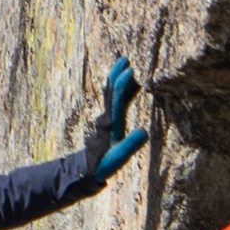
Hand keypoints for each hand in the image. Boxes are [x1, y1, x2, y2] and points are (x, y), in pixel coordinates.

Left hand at [81, 53, 145, 184]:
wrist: (85, 171)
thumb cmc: (103, 166)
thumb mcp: (117, 159)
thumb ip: (129, 146)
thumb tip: (144, 131)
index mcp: (111, 123)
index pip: (117, 98)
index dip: (123, 83)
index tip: (130, 69)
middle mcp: (107, 118)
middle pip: (111, 91)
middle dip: (117, 74)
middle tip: (124, 58)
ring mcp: (106, 120)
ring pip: (111, 95)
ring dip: (117, 80)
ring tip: (124, 67)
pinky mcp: (107, 124)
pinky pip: (112, 102)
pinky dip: (117, 91)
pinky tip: (121, 89)